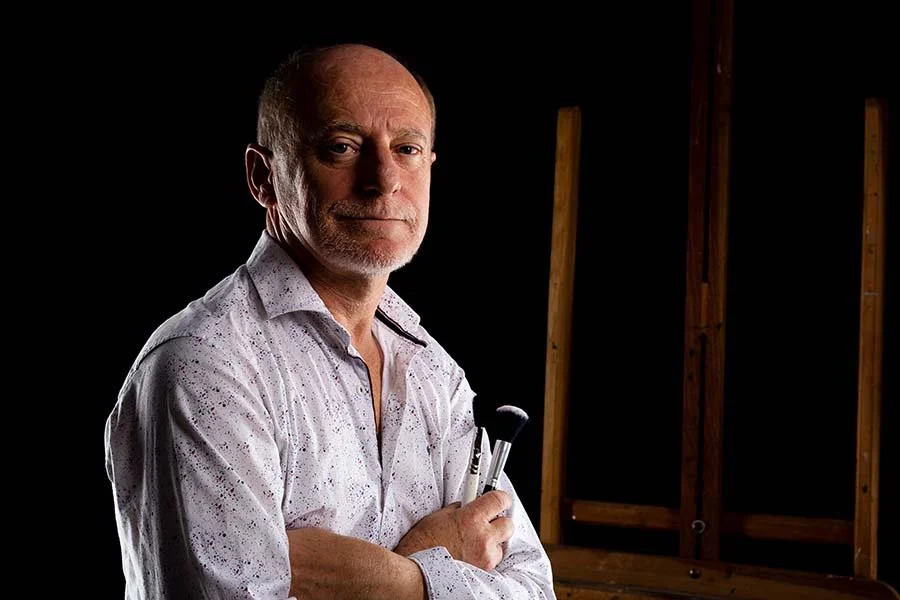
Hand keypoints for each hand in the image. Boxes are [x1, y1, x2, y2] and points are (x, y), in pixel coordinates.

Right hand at [394, 490, 514, 571]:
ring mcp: (485, 557)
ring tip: (474, 545)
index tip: (501, 500)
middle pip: (508, 524)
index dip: (502, 498)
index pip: (499, 500)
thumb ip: (460, 509)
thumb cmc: (422, 544)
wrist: (416, 571)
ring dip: (493, 543)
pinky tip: (471, 557)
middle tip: (488, 523)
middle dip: (499, 522)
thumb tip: (470, 505)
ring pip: (502, 546)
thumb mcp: (439, 517)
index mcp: (471, 518)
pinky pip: (493, 561)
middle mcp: (482, 537)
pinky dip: (486, 558)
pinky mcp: (484, 571)